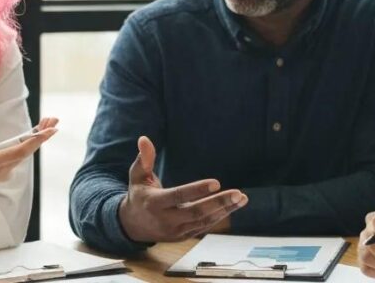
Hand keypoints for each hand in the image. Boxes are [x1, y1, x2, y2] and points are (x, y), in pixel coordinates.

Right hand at [0, 120, 57, 205]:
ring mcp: (2, 172)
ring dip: (37, 138)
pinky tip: (35, 132)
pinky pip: (20, 156)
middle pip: (26, 151)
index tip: (50, 131)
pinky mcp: (1, 171)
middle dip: (42, 135)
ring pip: (25, 153)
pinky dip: (29, 143)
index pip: (18, 152)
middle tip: (54, 119)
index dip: (36, 141)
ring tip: (48, 121)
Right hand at [118, 136, 247, 242]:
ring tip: (242, 198)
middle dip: (219, 203)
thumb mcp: (137, 176)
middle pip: (196, 212)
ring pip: (204, 221)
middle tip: (238, 193)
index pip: (179, 196)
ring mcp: (176, 231)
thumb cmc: (138, 194)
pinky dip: (219, 217)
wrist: (133, 225)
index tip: (216, 183)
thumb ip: (144, 159)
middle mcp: (166, 220)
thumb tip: (144, 139)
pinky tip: (233, 206)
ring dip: (225, 210)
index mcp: (154, 203)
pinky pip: (204, 226)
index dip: (197, 190)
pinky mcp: (183, 236)